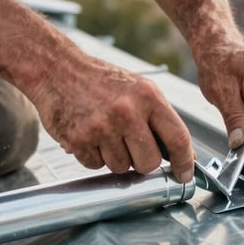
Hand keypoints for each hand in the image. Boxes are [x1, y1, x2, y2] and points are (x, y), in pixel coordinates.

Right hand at [30, 54, 194, 181]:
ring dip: (115, 158)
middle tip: (132, 147)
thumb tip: (185, 154)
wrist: (58, 70)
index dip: (184, 162)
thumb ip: (161, 120)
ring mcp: (101, 126)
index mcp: (148, 97)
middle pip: (148, 163)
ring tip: (106, 133)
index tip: (184, 175)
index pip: (177, 138)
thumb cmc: (102, 82)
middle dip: (142, 162)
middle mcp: (127, 111)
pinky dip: (94, 156)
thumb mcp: (139, 90)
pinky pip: (95, 166)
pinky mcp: (78, 139)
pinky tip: (90, 135)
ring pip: (121, 167)